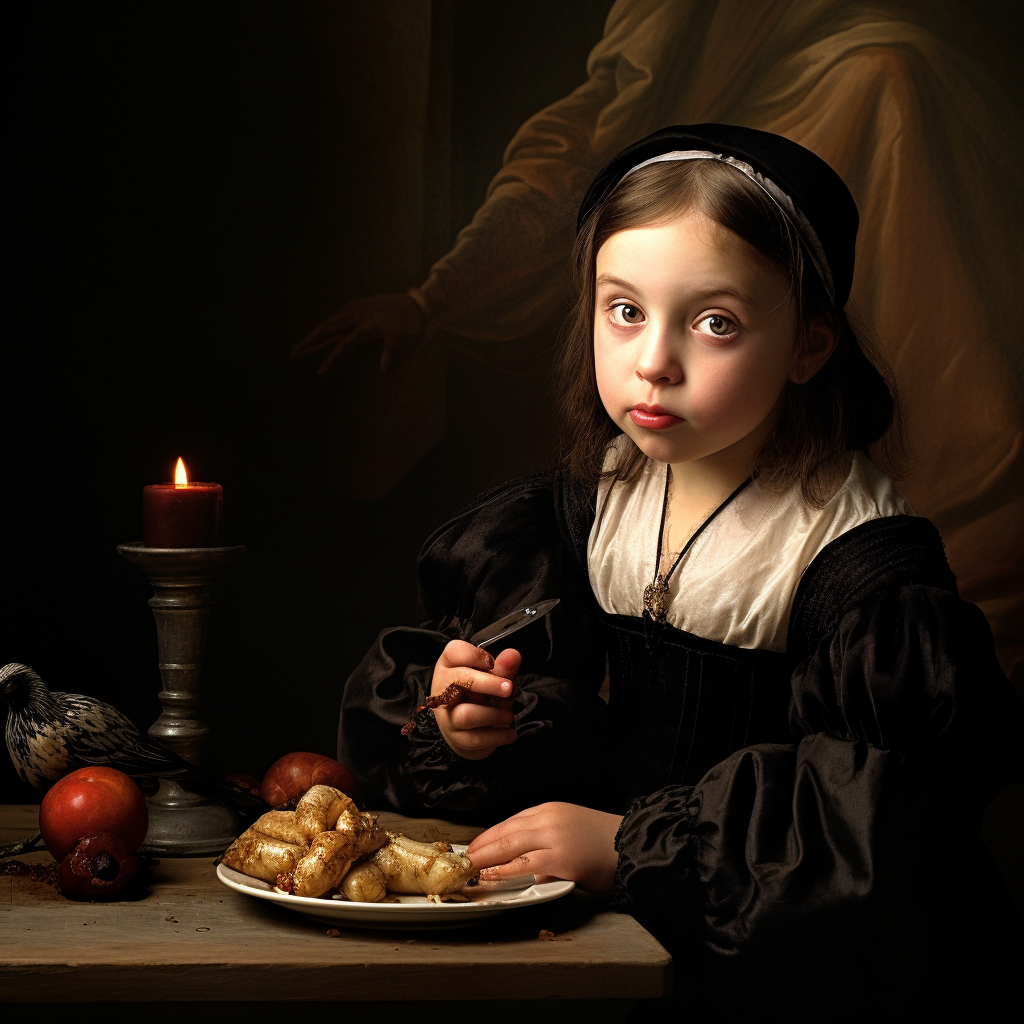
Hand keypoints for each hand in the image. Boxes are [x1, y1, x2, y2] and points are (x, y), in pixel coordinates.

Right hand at [292, 292, 427, 373]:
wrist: (419, 304)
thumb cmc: (413, 326)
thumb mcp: (406, 342)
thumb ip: (392, 355)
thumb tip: (384, 369)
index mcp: (367, 326)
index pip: (344, 345)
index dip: (331, 359)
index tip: (320, 371)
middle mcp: (357, 315)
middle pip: (327, 330)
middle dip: (309, 342)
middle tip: (293, 353)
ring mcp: (357, 308)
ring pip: (330, 322)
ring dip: (314, 333)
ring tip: (300, 344)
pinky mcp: (359, 305)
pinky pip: (338, 316)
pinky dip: (327, 324)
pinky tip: (322, 330)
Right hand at [430, 641, 520, 760]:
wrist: (462, 727)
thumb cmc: (476, 692)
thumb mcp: (488, 675)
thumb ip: (502, 665)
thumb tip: (513, 655)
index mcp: (448, 666)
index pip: (454, 651)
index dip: (476, 655)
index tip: (493, 663)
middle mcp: (443, 689)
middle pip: (461, 681)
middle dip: (489, 684)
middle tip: (509, 688)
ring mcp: (448, 716)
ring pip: (468, 714)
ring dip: (494, 714)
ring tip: (509, 715)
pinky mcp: (457, 738)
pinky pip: (477, 738)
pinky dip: (498, 735)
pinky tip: (510, 732)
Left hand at [467, 802, 622, 893]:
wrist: (632, 844)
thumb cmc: (605, 842)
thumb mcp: (571, 831)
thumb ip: (548, 843)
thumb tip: (530, 868)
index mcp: (551, 809)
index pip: (512, 821)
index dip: (490, 835)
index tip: (476, 845)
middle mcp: (548, 818)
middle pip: (505, 830)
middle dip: (482, 845)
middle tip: (465, 857)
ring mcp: (553, 837)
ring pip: (509, 844)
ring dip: (486, 856)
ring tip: (470, 867)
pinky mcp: (559, 858)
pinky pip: (524, 864)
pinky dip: (504, 869)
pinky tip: (491, 874)